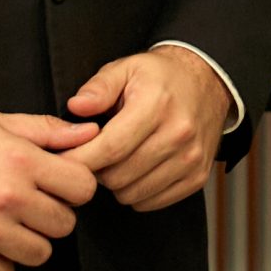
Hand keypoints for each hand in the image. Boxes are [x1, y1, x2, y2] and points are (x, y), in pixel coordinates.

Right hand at [0, 109, 99, 270]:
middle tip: (25, 205)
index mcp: (20, 161)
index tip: (57, 186)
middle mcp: (8, 199)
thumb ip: (44, 130)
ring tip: (2, 223)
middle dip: (50, 215)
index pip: (83, 187)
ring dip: (27, 241)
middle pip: (65, 224)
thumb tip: (89, 133)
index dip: (73, 187)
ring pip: (40, 253)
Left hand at [66, 48, 231, 211]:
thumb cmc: (160, 77)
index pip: (110, 148)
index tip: (63, 159)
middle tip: (94, 154)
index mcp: (157, 105)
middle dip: (97, 170)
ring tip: (117, 160)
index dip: (80, 159)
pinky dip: (137, 192)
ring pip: (133, 194)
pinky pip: (152, 202)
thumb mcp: (126, 68)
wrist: (207, 83)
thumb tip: (76, 107)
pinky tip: (137, 170)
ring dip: (117, 183)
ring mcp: (191, 159)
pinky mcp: (197, 177)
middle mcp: (178, 134)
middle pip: (118, 176)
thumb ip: (98, 87)